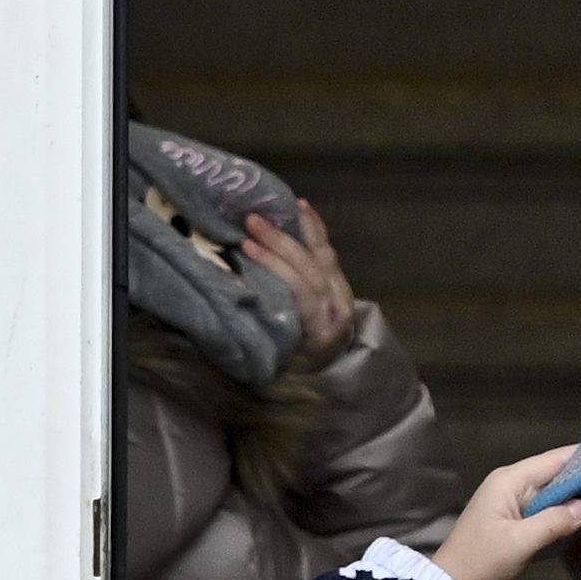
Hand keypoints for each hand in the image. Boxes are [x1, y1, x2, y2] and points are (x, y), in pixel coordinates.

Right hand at [242, 207, 354, 365]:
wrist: (332, 370)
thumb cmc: (297, 368)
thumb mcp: (281, 356)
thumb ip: (267, 326)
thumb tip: (236, 293)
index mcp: (321, 331)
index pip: (300, 289)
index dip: (274, 264)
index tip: (247, 247)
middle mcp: (338, 309)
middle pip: (310, 267)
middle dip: (280, 241)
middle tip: (253, 221)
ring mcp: (344, 294)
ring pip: (322, 254)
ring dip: (298, 229)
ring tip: (277, 208)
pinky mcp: (343, 283)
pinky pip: (329, 252)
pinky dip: (315, 229)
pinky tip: (303, 209)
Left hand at [432, 447, 580, 579]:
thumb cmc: (482, 562)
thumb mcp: (521, 542)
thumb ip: (555, 521)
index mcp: (510, 480)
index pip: (557, 458)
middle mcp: (511, 484)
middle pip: (556, 473)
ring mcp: (511, 504)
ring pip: (552, 493)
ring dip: (575, 498)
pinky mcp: (512, 522)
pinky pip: (543, 511)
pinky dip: (561, 514)